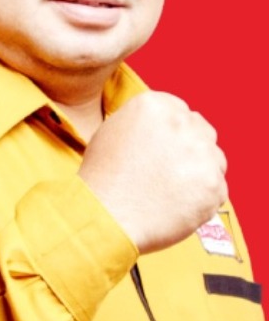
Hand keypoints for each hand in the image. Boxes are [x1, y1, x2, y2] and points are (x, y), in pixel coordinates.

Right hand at [79, 91, 227, 253]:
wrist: (106, 215)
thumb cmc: (103, 177)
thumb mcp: (113, 130)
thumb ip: (144, 121)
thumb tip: (163, 128)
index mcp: (155, 105)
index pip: (180, 111)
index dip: (172, 133)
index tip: (164, 150)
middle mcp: (182, 122)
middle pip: (202, 130)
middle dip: (191, 148)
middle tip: (170, 171)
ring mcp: (201, 153)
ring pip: (215, 159)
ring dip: (200, 172)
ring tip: (172, 191)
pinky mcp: (213, 184)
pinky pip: (218, 189)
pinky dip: (202, 200)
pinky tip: (177, 205)